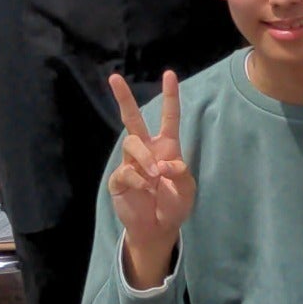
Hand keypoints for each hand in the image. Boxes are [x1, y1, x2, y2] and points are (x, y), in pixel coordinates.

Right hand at [106, 70, 194, 286]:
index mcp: (167, 147)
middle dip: (124, 98)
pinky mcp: (119, 180)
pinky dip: (138, 180)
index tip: (169, 74)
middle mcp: (147, 151)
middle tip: (115, 78)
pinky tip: (146, 189)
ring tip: (155, 177)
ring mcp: (131, 164)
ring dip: (145, 158)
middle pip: (133, 119)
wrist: (159, 229)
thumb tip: (165, 163)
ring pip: (131, 143)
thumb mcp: (187, 189)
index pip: (169, 117)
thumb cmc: (174, 205)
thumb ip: (181, 173)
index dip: (170, 96)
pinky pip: (125, 171)